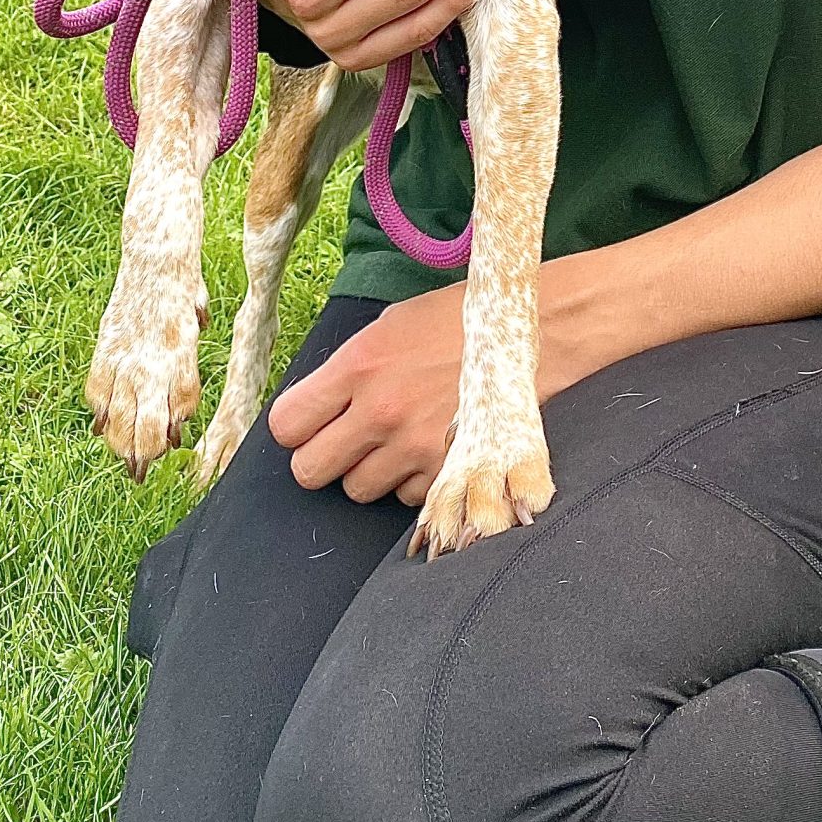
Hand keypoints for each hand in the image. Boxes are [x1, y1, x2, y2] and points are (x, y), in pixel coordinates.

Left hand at [269, 284, 467, 502]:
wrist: (535, 334)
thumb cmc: (459, 322)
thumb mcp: (392, 326)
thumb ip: (348, 369)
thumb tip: (316, 407)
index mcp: (360, 365)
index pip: (286, 424)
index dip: (296, 426)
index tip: (310, 422)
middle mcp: (380, 411)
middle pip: (309, 470)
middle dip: (322, 457)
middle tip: (345, 440)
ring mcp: (413, 447)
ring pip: (356, 489)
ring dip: (369, 470)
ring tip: (397, 438)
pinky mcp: (446, 474)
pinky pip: (401, 498)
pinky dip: (410, 481)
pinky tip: (429, 447)